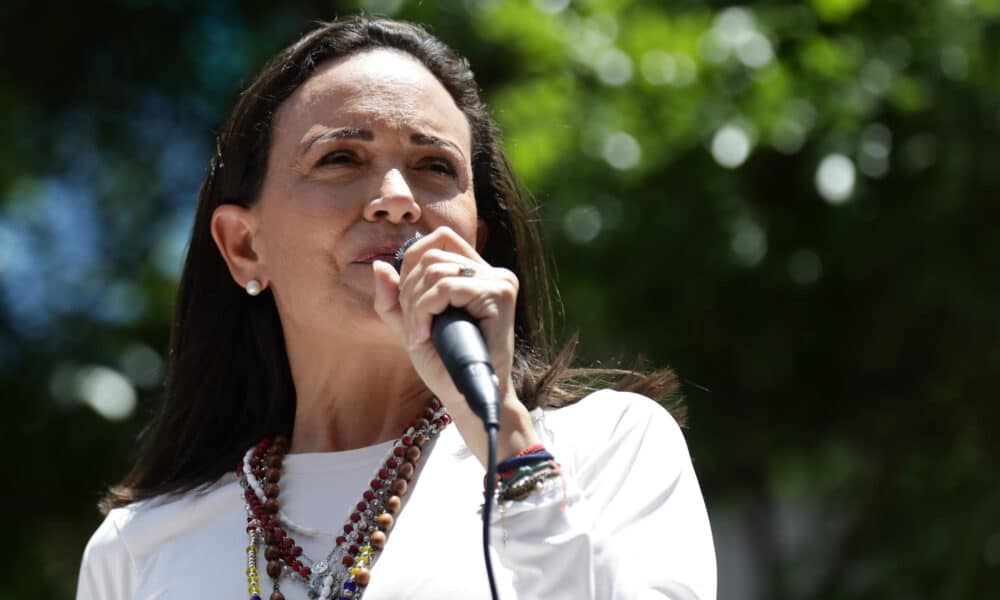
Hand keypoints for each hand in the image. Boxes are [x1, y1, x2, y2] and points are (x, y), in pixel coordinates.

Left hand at [371, 226, 537, 464]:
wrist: (466, 396)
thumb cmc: (443, 365)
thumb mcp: (410, 326)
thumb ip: (392, 299)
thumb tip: (379, 265)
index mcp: (476, 273)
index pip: (439, 239)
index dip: (412, 264)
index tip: (409, 305)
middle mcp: (492, 272)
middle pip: (432, 254)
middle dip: (409, 291)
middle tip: (414, 329)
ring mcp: (500, 281)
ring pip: (436, 270)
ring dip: (416, 306)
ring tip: (420, 336)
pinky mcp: (501, 294)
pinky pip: (447, 287)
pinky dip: (426, 311)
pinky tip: (426, 336)